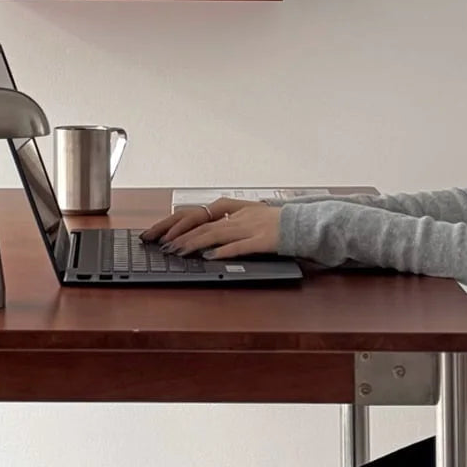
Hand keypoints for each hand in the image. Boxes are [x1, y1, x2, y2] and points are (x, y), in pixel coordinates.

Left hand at [166, 203, 281, 259]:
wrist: (305, 224)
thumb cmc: (278, 222)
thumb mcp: (251, 214)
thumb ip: (230, 220)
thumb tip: (206, 237)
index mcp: (236, 209)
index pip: (199, 214)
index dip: (178, 223)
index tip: (160, 233)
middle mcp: (240, 216)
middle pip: (204, 223)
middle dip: (180, 234)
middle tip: (162, 245)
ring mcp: (251, 227)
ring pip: (217, 233)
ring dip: (195, 243)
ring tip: (178, 252)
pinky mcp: (263, 240)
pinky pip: (241, 246)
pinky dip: (224, 251)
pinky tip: (210, 257)